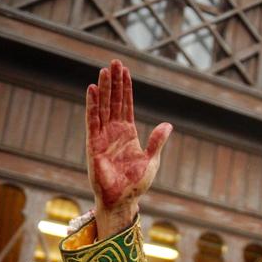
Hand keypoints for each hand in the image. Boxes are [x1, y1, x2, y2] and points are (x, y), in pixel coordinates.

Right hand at [85, 60, 171, 238]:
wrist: (122, 200)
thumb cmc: (136, 184)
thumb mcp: (151, 160)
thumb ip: (157, 142)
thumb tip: (168, 125)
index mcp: (128, 134)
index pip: (126, 105)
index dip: (126, 89)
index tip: (125, 71)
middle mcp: (114, 132)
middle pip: (114, 101)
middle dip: (115, 82)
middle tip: (115, 62)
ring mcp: (103, 136)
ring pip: (103, 107)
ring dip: (104, 89)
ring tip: (105, 70)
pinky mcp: (93, 144)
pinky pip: (93, 120)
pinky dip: (93, 104)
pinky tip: (93, 89)